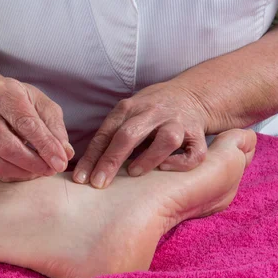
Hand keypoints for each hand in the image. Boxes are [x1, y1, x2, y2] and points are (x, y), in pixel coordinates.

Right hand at [0, 78, 73, 181]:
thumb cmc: (21, 102)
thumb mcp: (42, 104)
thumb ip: (55, 127)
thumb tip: (65, 153)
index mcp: (4, 94)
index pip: (26, 123)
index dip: (45, 145)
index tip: (61, 161)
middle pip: (7, 146)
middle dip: (34, 163)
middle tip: (52, 169)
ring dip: (23, 172)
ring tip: (41, 170)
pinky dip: (13, 175)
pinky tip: (26, 171)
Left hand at [73, 82, 210, 187]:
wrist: (191, 94)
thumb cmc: (150, 111)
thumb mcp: (127, 113)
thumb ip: (110, 135)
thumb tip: (85, 168)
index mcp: (130, 108)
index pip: (106, 133)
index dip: (92, 157)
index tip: (80, 178)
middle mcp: (153, 113)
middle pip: (130, 134)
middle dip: (111, 160)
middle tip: (98, 183)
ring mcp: (178, 122)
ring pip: (167, 139)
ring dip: (149, 157)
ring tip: (133, 172)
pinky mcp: (197, 134)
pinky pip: (194, 152)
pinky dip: (181, 163)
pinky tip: (166, 169)